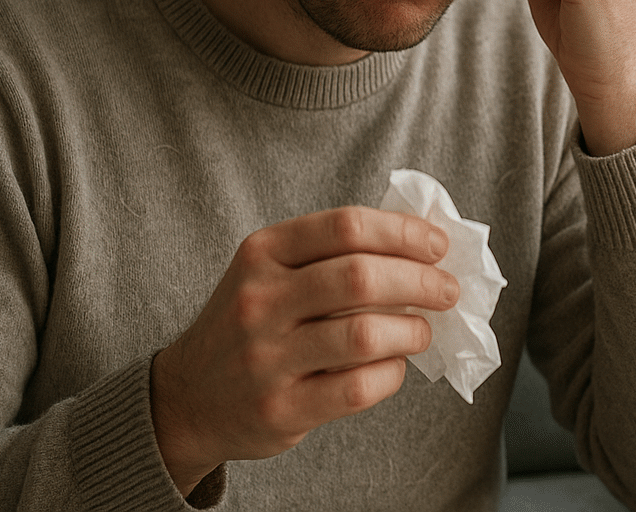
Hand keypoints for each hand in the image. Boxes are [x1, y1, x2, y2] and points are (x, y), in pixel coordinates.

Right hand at [150, 207, 456, 495]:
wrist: (187, 397)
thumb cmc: (252, 324)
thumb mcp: (271, 271)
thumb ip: (334, 253)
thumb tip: (423, 243)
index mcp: (262, 253)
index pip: (346, 226)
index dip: (403, 232)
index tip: (438, 245)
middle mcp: (259, 301)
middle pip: (360, 277)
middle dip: (421, 280)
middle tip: (448, 290)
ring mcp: (265, 358)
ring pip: (364, 335)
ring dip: (412, 330)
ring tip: (423, 330)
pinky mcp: (280, 409)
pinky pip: (358, 388)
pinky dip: (392, 374)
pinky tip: (395, 365)